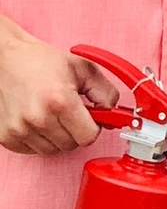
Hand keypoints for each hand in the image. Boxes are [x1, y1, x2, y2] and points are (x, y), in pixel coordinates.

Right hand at [0, 26, 118, 154]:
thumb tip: (114, 115)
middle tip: (68, 112)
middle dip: (76, 131)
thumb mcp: (84, 70)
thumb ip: (106, 93)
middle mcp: (38, 118)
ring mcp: (19, 129)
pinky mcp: (6, 136)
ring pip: (53, 150)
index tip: (89, 117)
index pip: (88, 137)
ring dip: (58, 136)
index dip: (93, 127)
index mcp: (60, 101)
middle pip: (72, 145)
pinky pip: (33, 150)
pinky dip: (39, 139)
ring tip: (52, 114)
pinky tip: (38, 120)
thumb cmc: (43, 62)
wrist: (7, 58)